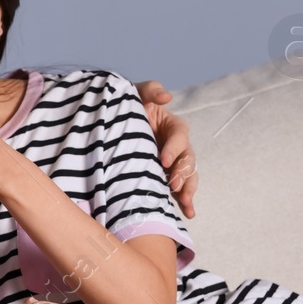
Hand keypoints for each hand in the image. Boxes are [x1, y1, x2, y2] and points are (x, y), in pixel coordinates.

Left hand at [135, 81, 198, 218]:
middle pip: (188, 160)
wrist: (114, 125)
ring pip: (188, 176)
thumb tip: (166, 97)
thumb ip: (150, 90)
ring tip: (186, 205)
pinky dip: (184, 200)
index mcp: (173, 126)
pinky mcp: (166, 176)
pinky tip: (187, 213)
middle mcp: (177, 146)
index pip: (179, 137)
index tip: (163, 160)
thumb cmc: (127, 107)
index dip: (173, 148)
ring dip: (188, 190)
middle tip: (172, 185)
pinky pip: (179, 189)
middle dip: (182, 173)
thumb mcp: (136, 94)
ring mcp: (173, 163)